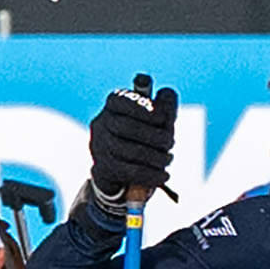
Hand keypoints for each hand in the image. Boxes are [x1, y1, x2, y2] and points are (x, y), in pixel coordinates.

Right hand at [82, 77, 177, 208]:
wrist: (126, 171)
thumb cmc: (147, 137)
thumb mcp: (159, 119)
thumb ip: (165, 105)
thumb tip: (166, 93)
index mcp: (114, 104)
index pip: (122, 100)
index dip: (142, 108)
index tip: (162, 117)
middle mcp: (101, 122)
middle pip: (125, 126)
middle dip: (153, 135)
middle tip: (170, 142)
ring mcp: (98, 146)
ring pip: (126, 150)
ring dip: (154, 156)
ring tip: (168, 158)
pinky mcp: (102, 168)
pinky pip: (127, 171)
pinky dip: (149, 174)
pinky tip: (163, 175)